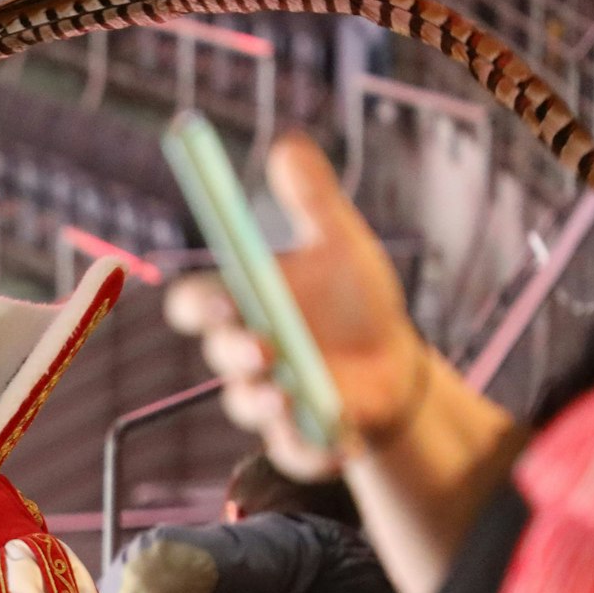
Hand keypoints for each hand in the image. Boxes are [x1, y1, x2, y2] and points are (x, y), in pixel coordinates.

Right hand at [164, 133, 427, 479]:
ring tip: (295, 390)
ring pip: (249, 404)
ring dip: (267, 400)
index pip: (195, 306)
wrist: (398, 365)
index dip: (197, 305)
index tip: (219, 299)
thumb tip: (287, 143)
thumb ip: (311, 199)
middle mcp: (244, 354)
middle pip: (220, 354)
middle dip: (236, 351)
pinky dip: (315, 445)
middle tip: (263, 345)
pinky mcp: (298, 440)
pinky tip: (341, 436)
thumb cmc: (356, 302)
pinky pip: (294, 449)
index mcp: (243, 306)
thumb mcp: (341, 244)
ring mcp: (268, 400)